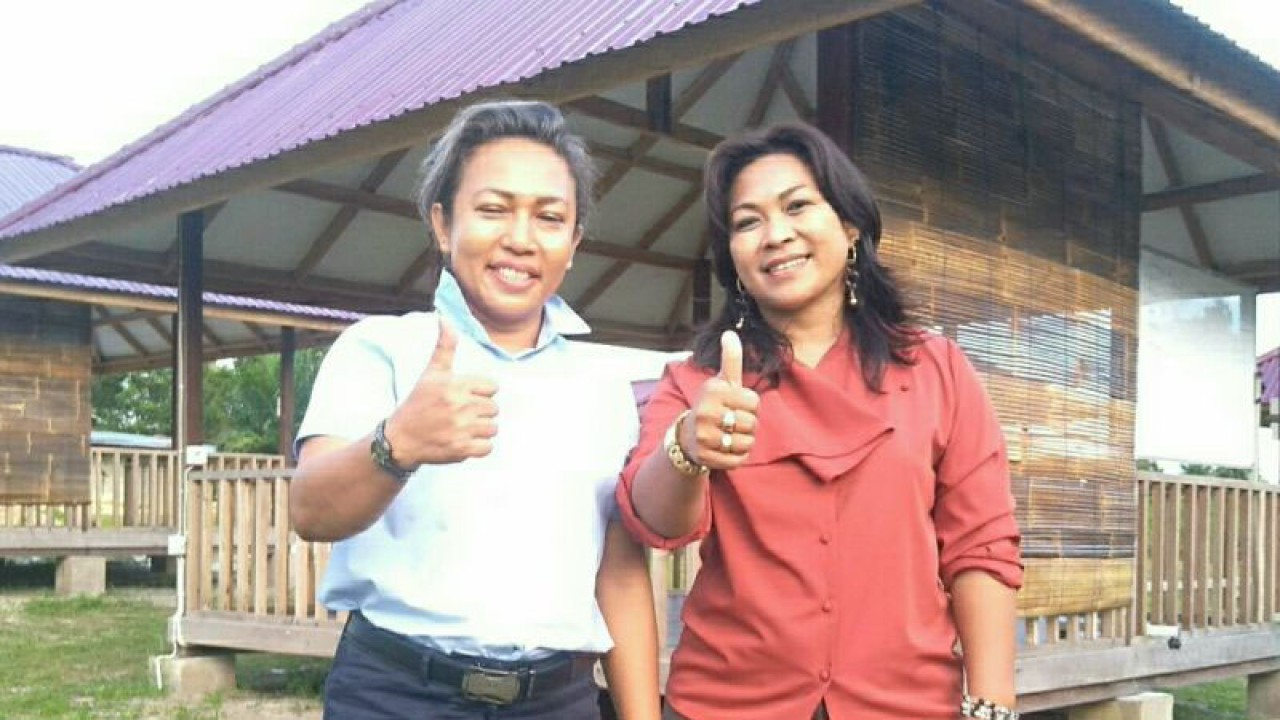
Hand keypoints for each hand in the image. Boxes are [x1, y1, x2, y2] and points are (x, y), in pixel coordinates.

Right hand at [384, 317, 498, 465]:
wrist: (401, 438)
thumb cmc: (419, 402)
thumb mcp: (431, 373)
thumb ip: (444, 346)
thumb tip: (443, 318)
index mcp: (455, 384)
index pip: (492, 387)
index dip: (480, 393)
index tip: (462, 397)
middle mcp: (459, 405)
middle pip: (494, 408)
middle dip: (479, 412)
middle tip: (458, 414)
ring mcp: (461, 428)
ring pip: (493, 428)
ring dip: (480, 430)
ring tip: (460, 428)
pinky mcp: (461, 449)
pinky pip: (488, 448)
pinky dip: (478, 447)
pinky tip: (462, 441)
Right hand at [679, 330, 759, 470]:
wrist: (686, 437)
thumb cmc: (712, 405)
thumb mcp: (720, 382)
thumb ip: (730, 360)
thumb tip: (730, 333)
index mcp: (712, 391)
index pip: (754, 402)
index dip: (750, 406)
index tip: (735, 406)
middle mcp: (705, 413)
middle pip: (752, 423)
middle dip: (747, 425)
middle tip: (731, 423)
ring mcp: (704, 437)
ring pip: (747, 443)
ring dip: (743, 441)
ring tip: (728, 436)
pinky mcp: (706, 457)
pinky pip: (738, 460)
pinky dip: (737, 457)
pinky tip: (725, 449)